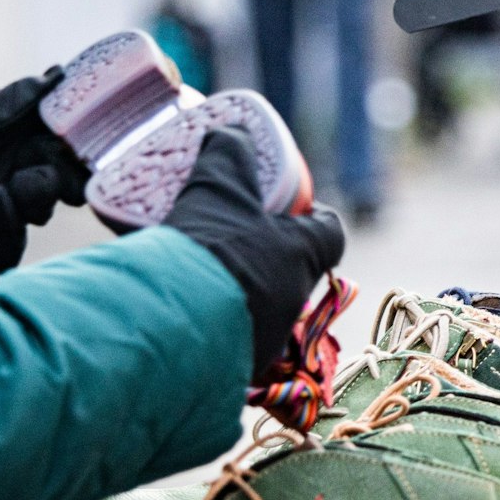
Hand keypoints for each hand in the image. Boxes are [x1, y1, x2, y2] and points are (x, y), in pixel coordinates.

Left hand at [0, 71, 89, 281]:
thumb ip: (9, 102)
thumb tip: (56, 75)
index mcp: (13, 138)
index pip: (59, 139)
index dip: (78, 139)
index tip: (89, 136)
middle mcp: (14, 173)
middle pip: (63, 178)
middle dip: (69, 176)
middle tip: (69, 175)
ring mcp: (3, 210)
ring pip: (43, 209)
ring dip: (37, 195)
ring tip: (17, 184)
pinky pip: (13, 242)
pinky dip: (6, 220)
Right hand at [163, 128, 345, 377]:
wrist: (169, 327)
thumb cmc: (209, 249)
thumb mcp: (216, 188)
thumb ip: (227, 156)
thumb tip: (230, 130)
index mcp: (302, 255)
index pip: (330, 233)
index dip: (315, 218)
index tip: (293, 208)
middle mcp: (294, 300)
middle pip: (292, 271)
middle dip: (266, 256)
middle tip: (230, 238)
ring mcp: (266, 340)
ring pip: (260, 309)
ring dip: (237, 292)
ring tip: (198, 275)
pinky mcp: (233, 369)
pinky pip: (229, 341)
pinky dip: (211, 326)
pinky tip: (180, 311)